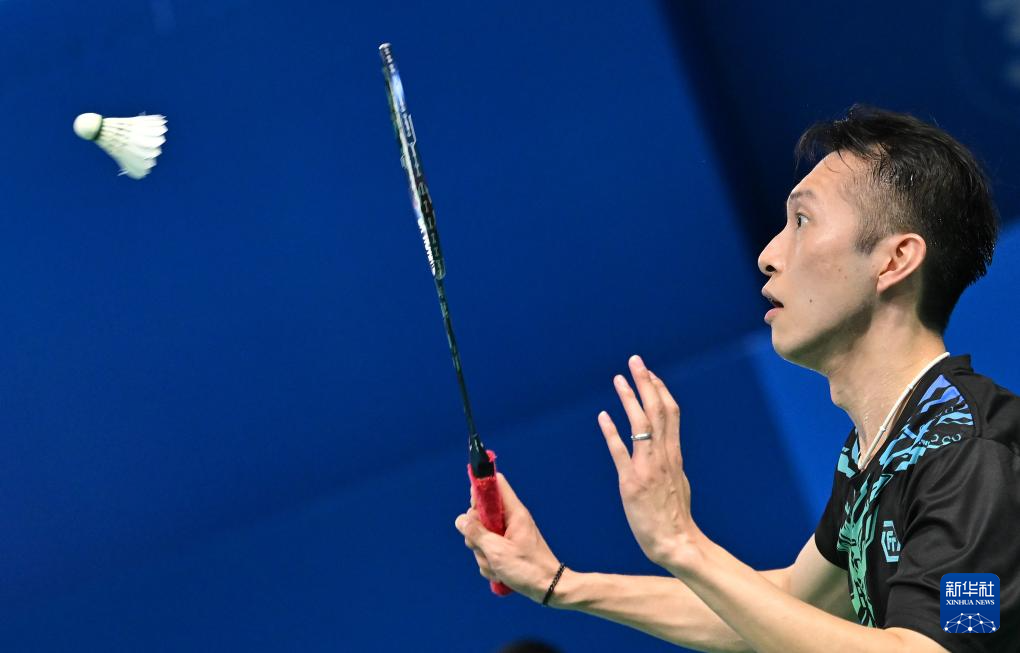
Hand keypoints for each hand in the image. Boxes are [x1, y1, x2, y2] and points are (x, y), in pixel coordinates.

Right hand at [455, 473, 562, 602]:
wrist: (549, 589)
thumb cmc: (528, 568)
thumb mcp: (497, 551)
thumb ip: (476, 533)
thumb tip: (460, 520)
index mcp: (514, 512)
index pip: (495, 485)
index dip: (480, 492)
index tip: (474, 512)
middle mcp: (510, 520)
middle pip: (480, 515)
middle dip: (476, 535)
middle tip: (486, 548)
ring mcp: (507, 535)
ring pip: (481, 537)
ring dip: (483, 555)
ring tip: (497, 566)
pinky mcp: (506, 549)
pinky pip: (487, 551)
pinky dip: (489, 563)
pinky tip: (499, 573)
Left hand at [599, 355, 702, 568]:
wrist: (678, 543)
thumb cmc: (676, 517)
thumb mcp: (678, 482)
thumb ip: (669, 461)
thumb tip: (666, 446)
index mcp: (674, 455)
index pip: (670, 414)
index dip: (659, 391)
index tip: (650, 373)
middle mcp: (663, 457)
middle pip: (657, 411)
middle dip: (646, 383)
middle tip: (635, 360)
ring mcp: (648, 469)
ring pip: (641, 426)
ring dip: (630, 400)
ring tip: (618, 379)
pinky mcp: (631, 483)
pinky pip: (620, 453)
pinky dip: (612, 433)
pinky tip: (602, 417)